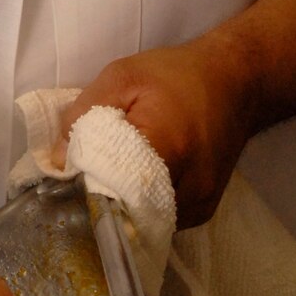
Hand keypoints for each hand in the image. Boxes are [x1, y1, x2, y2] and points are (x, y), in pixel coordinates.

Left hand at [58, 34, 253, 228]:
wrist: (238, 82)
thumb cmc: (178, 74)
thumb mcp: (123, 76)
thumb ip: (84, 113)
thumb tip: (57, 160)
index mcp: (168, 147)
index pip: (111, 188)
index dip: (82, 188)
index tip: (64, 181)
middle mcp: (188, 186)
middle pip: (127, 212)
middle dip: (99, 201)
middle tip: (81, 183)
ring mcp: (199, 204)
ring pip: (143, 221)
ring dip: (122, 206)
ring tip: (109, 180)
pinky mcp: (203, 211)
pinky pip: (160, 219)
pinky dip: (142, 206)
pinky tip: (136, 184)